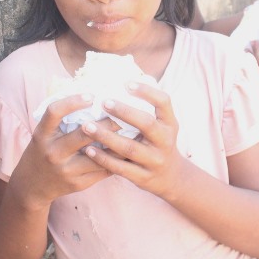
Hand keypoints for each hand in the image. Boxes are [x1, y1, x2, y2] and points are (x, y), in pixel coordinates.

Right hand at [8, 94, 119, 209]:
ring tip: (133, 131)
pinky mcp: (78, 184)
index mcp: (42, 135)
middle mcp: (53, 153)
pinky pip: (102, 170)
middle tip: (123, 114)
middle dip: (106, 124)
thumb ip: (61, 118)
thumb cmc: (43, 150)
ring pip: (98, 156)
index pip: (54, 112)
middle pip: (83, 136)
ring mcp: (66, 170)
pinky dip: (117, 160)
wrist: (32, 186)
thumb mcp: (44, 133)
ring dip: (117, 143)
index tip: (91, 95)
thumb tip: (92, 95)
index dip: (73, 101)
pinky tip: (129, 149)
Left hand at [80, 82, 186, 198]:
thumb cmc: (158, 142)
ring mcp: (155, 160)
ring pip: (129, 148)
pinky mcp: (143, 177)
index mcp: (170, 123)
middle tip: (103, 102)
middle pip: (147, 124)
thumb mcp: (162, 124)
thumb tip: (123, 81)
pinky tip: (89, 149)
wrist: (171, 177)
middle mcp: (165, 141)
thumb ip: (148, 108)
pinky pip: (121, 168)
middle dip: (124, 112)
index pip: (164, 102)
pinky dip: (104, 158)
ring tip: (87, 126)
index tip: (126, 83)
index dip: (147, 91)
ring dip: (106, 136)